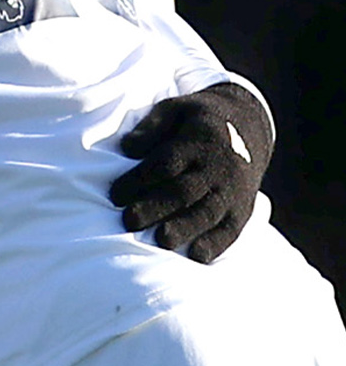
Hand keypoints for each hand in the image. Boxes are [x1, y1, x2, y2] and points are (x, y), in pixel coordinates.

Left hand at [114, 81, 273, 262]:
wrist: (250, 126)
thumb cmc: (198, 119)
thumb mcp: (175, 109)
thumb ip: (152, 127)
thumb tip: (126, 148)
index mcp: (199, 140)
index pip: (167, 163)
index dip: (140, 179)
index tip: (115, 195)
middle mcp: (219, 167)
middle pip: (185, 190)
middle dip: (157, 207)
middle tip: (129, 221)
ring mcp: (233, 190)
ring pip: (208, 212)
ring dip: (185, 228)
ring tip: (162, 242)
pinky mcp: (244, 208)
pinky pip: (232, 228)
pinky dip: (216, 243)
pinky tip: (197, 256)